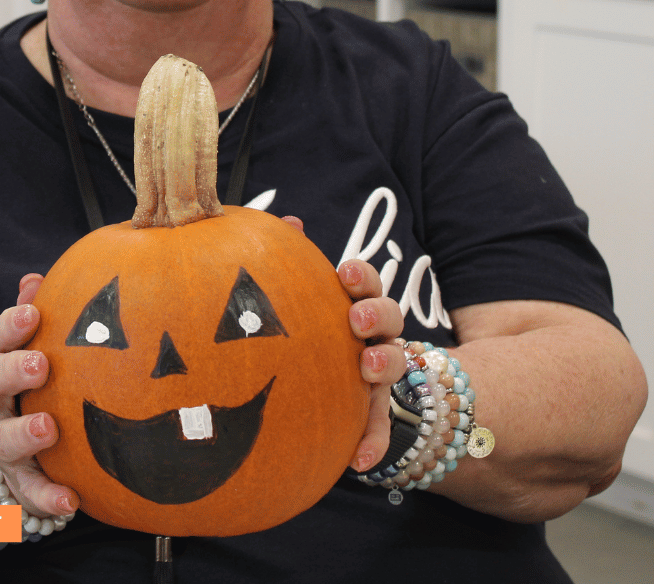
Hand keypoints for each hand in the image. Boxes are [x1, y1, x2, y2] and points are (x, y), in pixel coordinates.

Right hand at [0, 273, 78, 518]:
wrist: (5, 453)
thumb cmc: (30, 387)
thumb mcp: (29, 350)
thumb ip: (31, 314)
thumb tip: (34, 278)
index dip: (10, 324)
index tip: (33, 312)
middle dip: (12, 371)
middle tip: (41, 364)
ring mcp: (0, 446)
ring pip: (2, 441)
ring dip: (24, 434)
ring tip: (49, 428)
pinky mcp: (18, 484)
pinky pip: (29, 494)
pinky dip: (47, 498)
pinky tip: (71, 501)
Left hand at [282, 217, 405, 473]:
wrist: (328, 393)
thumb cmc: (317, 333)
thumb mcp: (305, 299)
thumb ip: (296, 259)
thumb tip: (290, 220)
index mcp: (354, 305)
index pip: (365, 283)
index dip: (360, 276)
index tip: (343, 274)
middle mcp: (374, 337)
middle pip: (390, 317)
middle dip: (377, 314)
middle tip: (357, 319)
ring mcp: (380, 377)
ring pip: (393, 366)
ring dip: (383, 366)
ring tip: (365, 371)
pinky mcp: (376, 416)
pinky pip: (380, 432)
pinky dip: (374, 445)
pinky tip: (359, 462)